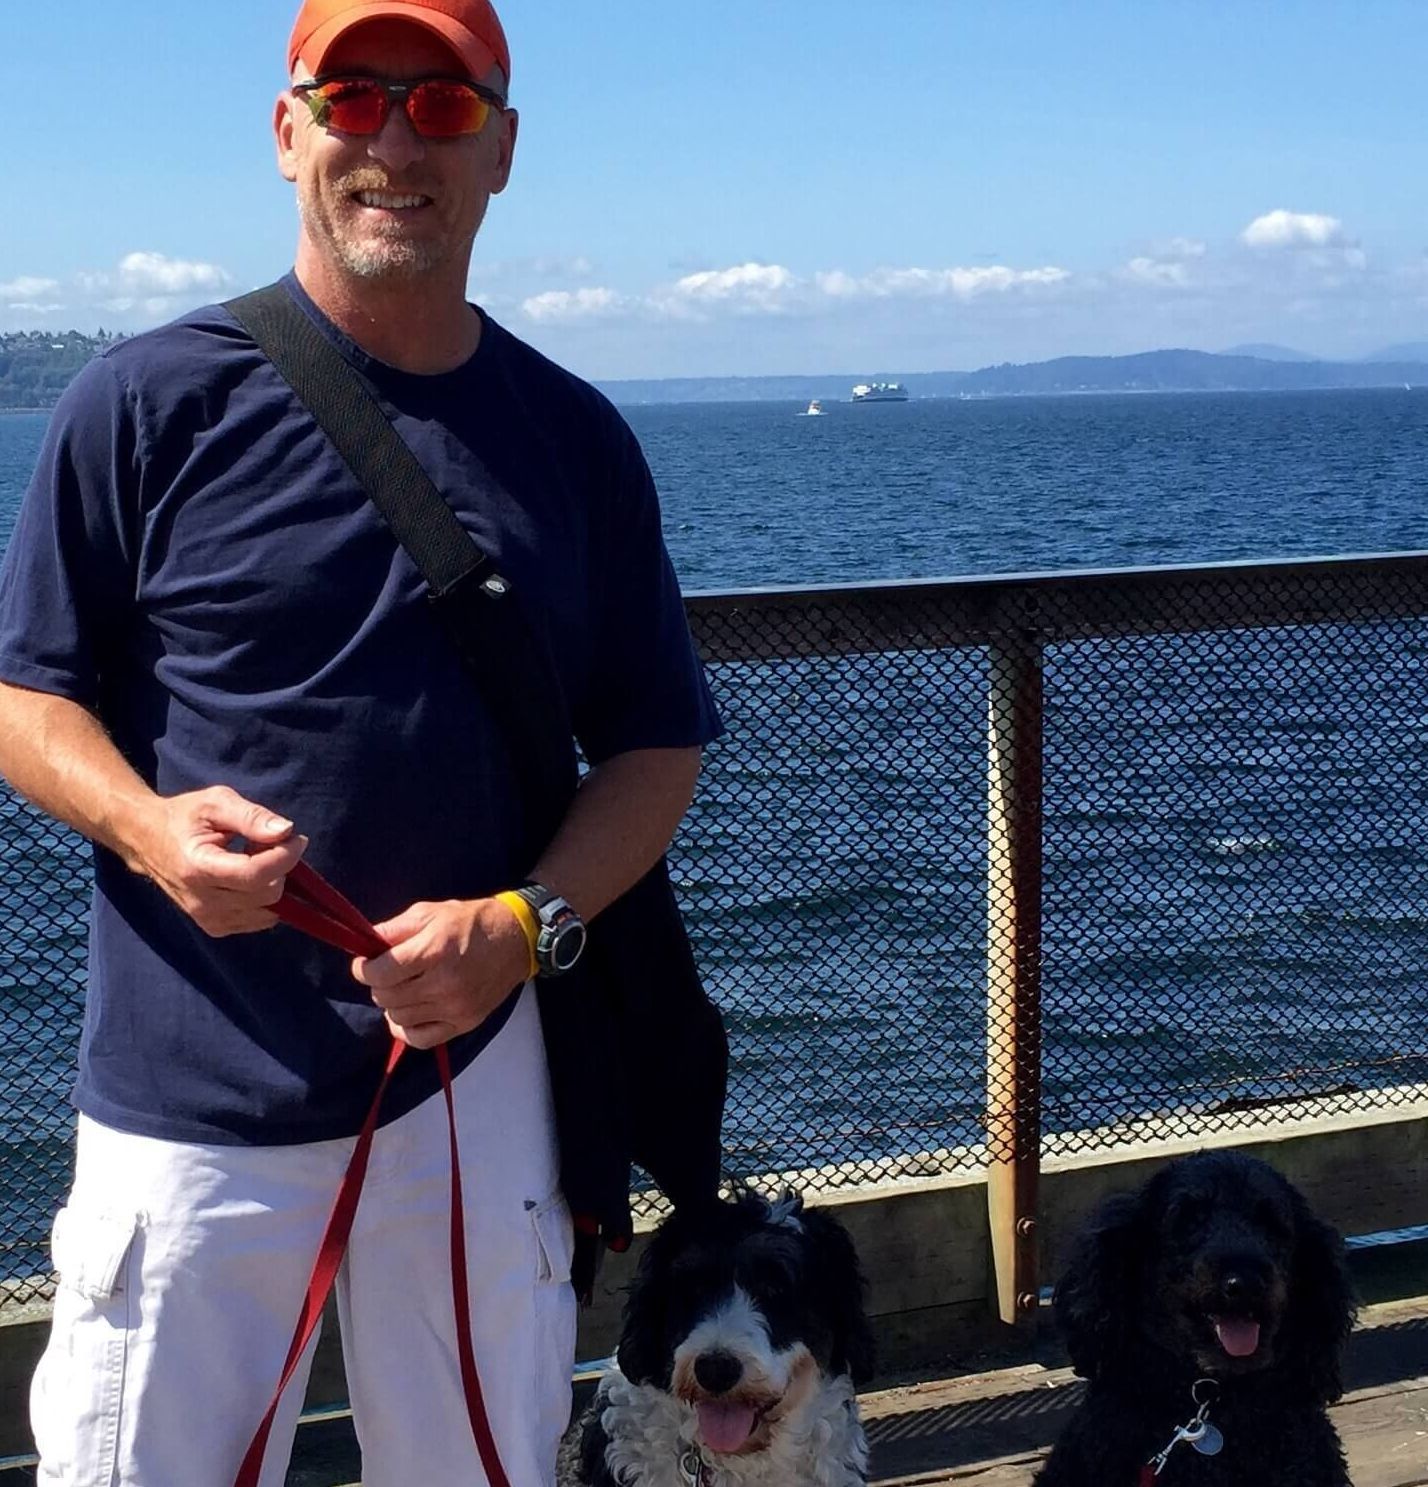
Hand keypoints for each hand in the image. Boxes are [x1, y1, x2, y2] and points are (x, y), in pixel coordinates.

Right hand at [132, 786, 307, 936]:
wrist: (147, 841)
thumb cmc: (184, 818)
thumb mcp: (216, 802)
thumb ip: (252, 816)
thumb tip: (286, 831)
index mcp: (198, 867)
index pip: (256, 875)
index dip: (286, 857)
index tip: (296, 838)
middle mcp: (201, 900)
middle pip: (267, 894)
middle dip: (281, 867)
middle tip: (270, 844)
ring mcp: (207, 918)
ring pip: (267, 911)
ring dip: (274, 883)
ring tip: (257, 859)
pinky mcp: (214, 927)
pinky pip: (258, 920)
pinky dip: (265, 899)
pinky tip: (250, 878)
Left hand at [354, 897, 531, 1049]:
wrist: (516, 940)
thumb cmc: (470, 921)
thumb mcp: (430, 912)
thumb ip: (394, 929)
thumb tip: (364, 944)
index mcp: (434, 950)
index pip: (381, 973)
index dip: (363, 969)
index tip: (364, 963)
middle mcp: (444, 983)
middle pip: (386, 997)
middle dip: (378, 984)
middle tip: (386, 973)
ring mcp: (455, 1007)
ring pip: (398, 1018)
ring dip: (392, 1004)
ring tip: (401, 988)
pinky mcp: (464, 1023)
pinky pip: (420, 1039)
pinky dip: (405, 1029)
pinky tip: (408, 1013)